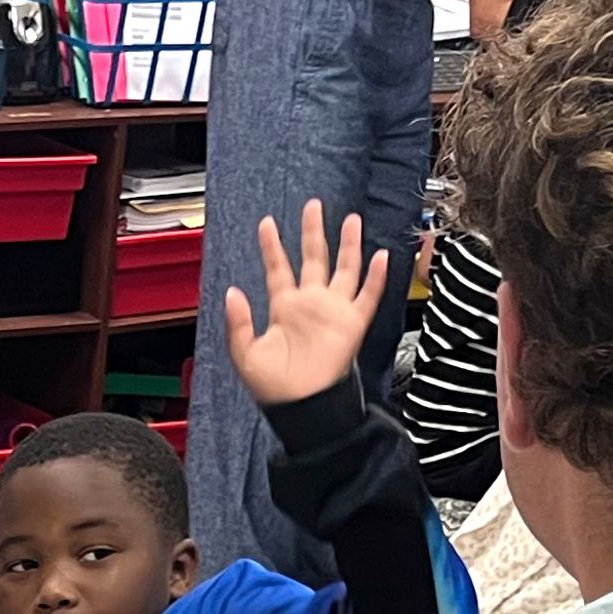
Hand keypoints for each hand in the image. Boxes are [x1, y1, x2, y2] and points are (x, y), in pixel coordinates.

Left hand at [220, 200, 391, 411]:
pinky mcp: (353, 325)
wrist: (301, 407)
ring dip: (348, 245)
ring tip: (350, 219)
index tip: (266, 223)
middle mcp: (311, 304)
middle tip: (312, 205)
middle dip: (313, 231)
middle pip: (314, 258)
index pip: (278, 268)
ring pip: (344, 269)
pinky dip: (376, 278)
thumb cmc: (274, 387)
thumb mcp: (245, 354)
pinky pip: (368, 297)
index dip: (272, 246)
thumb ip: (237, 323)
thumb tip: (231, 292)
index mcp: (284, 308)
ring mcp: (333, 312)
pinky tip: (381, 256)